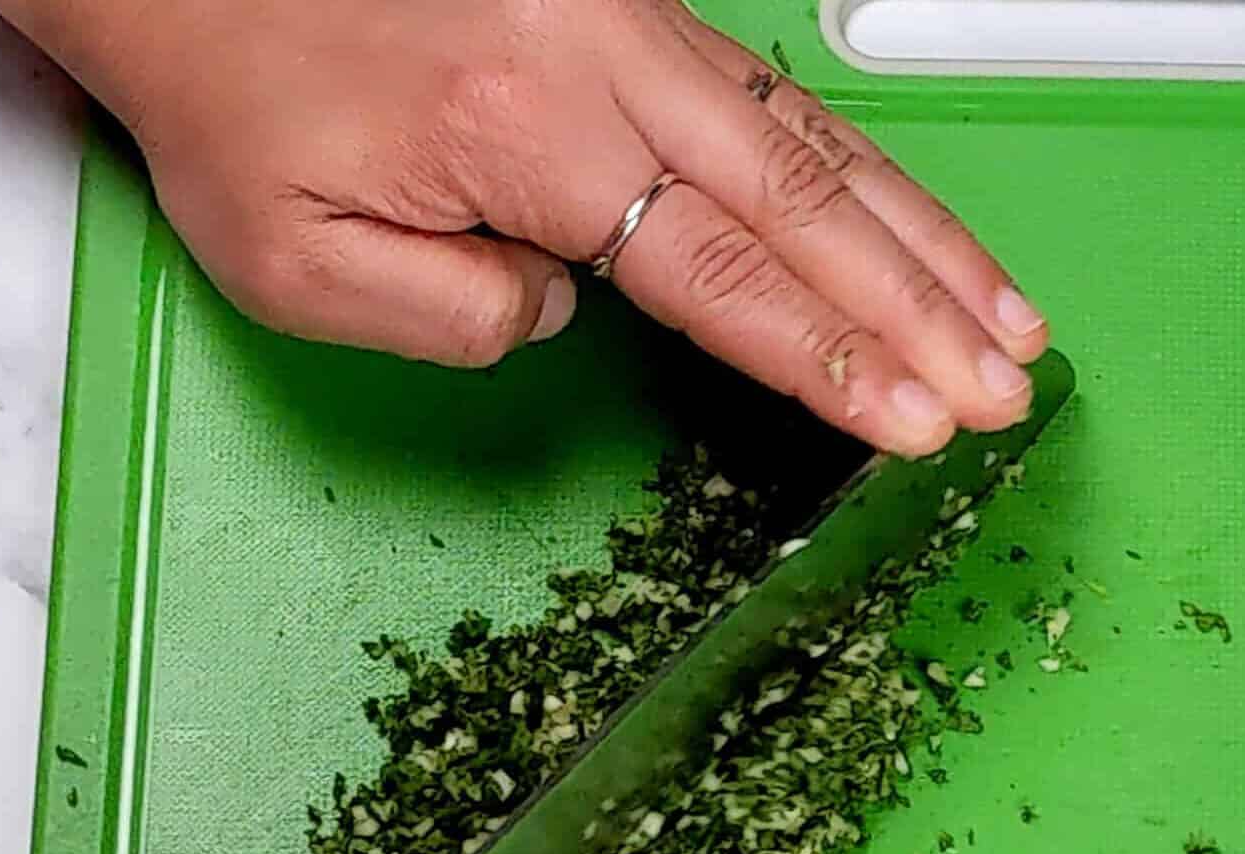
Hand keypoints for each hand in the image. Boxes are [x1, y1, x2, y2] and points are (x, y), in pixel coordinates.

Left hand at [2, 0, 1048, 455]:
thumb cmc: (236, 100)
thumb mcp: (300, 262)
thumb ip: (454, 319)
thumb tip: (573, 307)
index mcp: (531, 133)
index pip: (724, 271)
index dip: (834, 356)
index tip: (919, 421)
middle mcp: (608, 62)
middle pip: (808, 200)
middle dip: (922, 308)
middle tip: (1006, 390)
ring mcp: (635, 24)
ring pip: (819, 139)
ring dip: (926, 239)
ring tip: (1009, 323)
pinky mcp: (639, 13)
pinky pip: (783, 101)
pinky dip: (867, 176)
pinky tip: (915, 232)